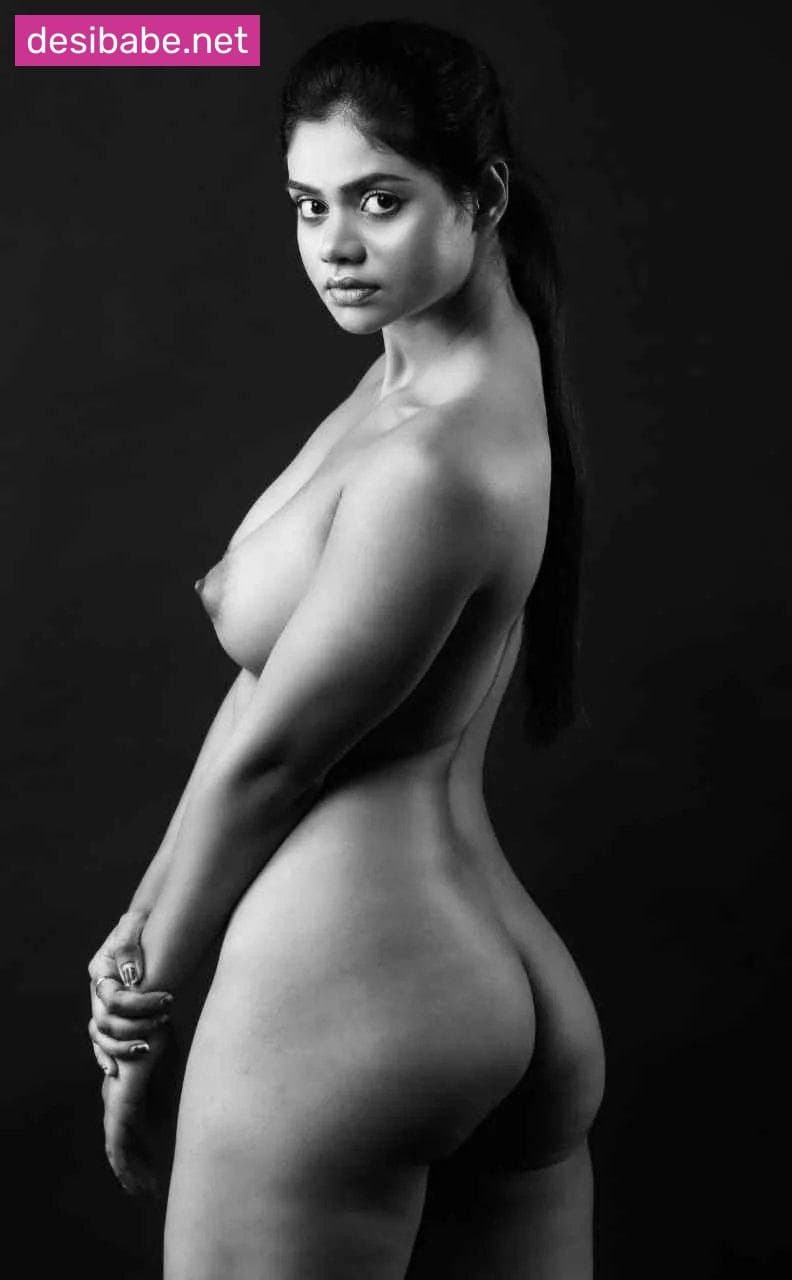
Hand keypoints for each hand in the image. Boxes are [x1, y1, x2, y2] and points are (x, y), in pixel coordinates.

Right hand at [88, 908, 173, 1076]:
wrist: (147, 926)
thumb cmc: (142, 923)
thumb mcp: (134, 924)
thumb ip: (129, 946)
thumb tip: (131, 977)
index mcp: (100, 969)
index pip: (114, 999)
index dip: (140, 1004)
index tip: (169, 999)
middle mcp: (97, 991)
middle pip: (106, 1022)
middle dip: (136, 1026)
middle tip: (166, 1018)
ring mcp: (100, 1005)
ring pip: (101, 1037)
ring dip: (123, 1046)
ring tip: (148, 1046)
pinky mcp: (110, 1015)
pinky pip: (99, 1042)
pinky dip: (105, 1056)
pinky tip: (115, 1070)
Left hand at [102, 1029, 173, 1196]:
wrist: (146, 1020)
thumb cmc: (159, 1037)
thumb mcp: (167, 1069)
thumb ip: (166, 1094)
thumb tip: (168, 1121)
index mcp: (130, 1089)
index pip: (134, 1127)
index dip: (142, 1149)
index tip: (154, 1165)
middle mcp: (118, 1100)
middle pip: (126, 1142)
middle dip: (137, 1166)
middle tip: (149, 1187)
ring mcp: (116, 1105)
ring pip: (118, 1149)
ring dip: (130, 1171)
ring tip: (143, 1191)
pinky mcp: (118, 1109)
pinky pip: (117, 1146)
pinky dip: (123, 1166)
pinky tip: (130, 1180)